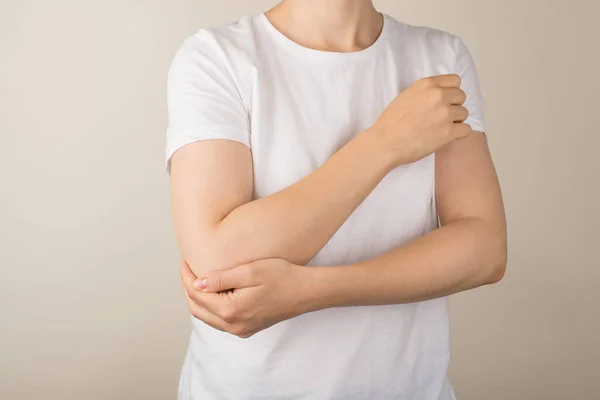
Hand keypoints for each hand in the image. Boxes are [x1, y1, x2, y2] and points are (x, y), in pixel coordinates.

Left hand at [180, 258, 313, 337]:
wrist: (307, 292)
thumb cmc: (283, 276)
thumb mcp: (250, 271)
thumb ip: (221, 279)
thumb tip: (196, 284)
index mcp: (232, 310)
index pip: (197, 295)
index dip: (187, 277)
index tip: (185, 261)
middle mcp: (233, 325)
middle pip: (198, 309)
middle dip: (188, 288)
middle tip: (187, 269)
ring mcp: (241, 330)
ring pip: (207, 317)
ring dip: (198, 299)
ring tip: (197, 278)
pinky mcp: (247, 328)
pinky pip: (220, 321)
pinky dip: (210, 307)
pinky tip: (214, 292)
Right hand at [369, 74, 470, 164]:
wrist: (386, 143)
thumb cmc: (390, 123)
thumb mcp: (405, 96)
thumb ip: (424, 92)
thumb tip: (438, 94)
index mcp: (427, 85)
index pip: (454, 80)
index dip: (451, 91)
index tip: (445, 99)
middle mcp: (438, 96)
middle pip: (461, 96)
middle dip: (454, 105)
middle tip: (441, 116)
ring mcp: (445, 114)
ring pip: (464, 113)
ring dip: (455, 120)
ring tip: (440, 127)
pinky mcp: (448, 132)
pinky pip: (466, 129)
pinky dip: (458, 133)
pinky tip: (446, 136)